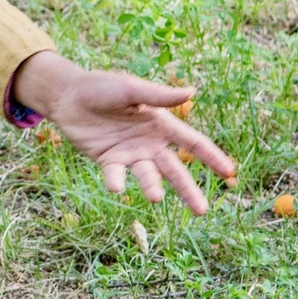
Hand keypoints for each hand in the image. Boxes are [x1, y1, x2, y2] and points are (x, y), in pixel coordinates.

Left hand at [9, 52, 235, 213]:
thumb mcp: (131, 88)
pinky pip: (115, 174)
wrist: (68, 96)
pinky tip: (116, 186)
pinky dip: (116, 181)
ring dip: (152, 187)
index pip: (193, 142)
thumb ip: (158, 96)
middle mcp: (150, 143)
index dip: (212, 156)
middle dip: (188, 190)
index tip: (229, 173)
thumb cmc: (103, 86)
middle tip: (202, 211)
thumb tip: (191, 92)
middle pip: (175, 169)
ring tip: (156, 198)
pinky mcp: (108, 161)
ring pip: (148, 176)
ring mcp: (130, 154)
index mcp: (161, 123)